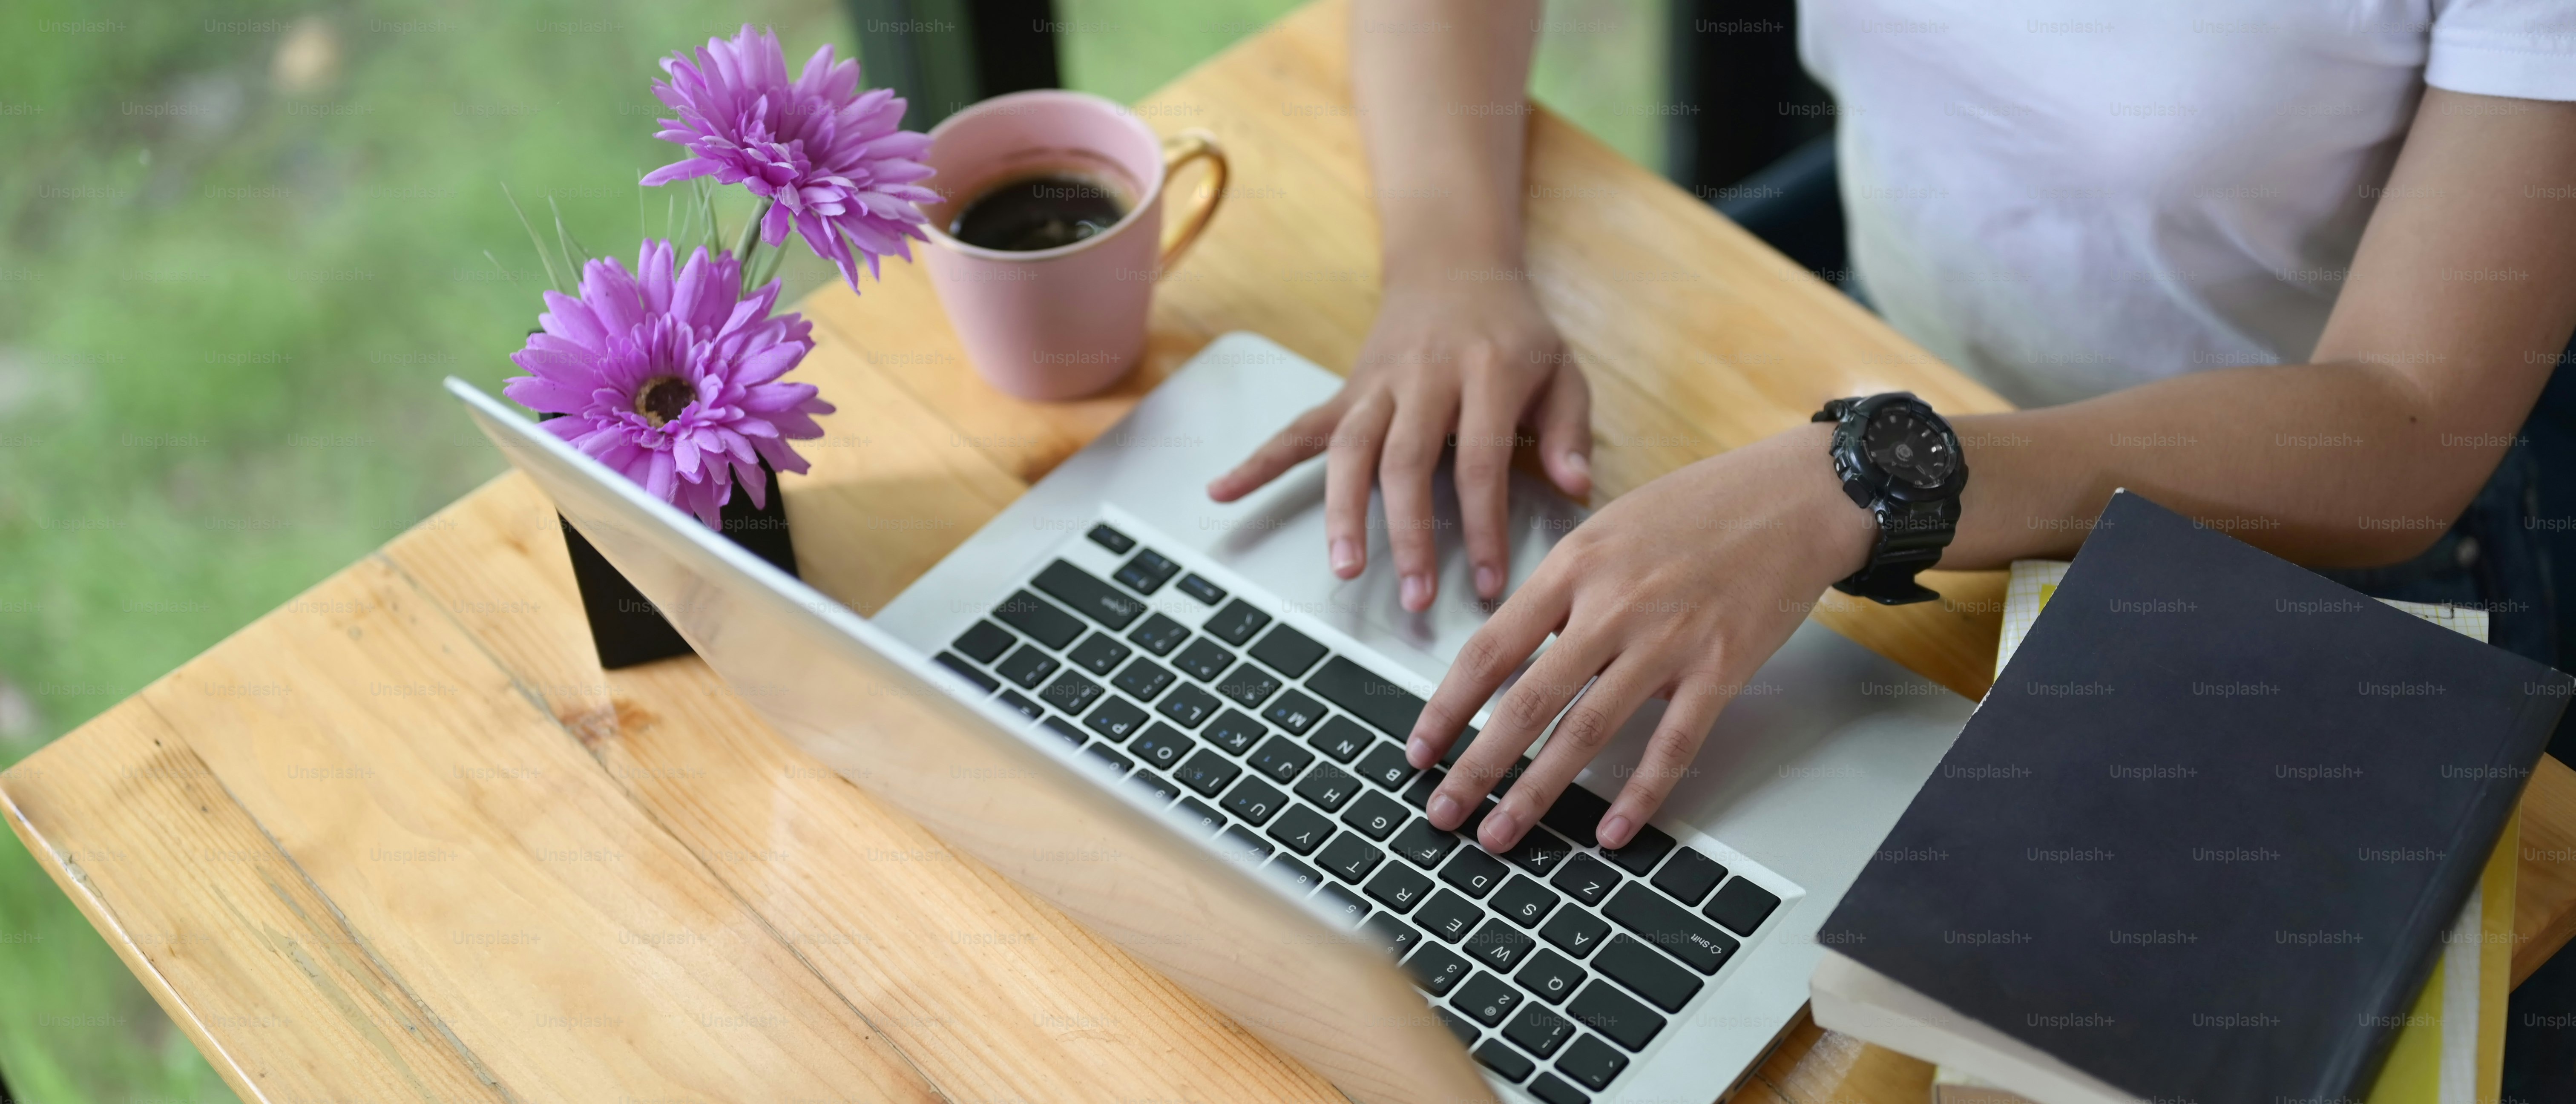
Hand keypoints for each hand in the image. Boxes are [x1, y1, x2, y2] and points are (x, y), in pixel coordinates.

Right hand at [1206, 276, 1591, 610]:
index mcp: (1486, 372)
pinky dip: (1259, 460)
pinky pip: (1299, 428)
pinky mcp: (1348, 392)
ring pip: (1351, 449)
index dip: (1484, 525)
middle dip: (1408, 533)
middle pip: (1407, 461)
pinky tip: (1223, 491)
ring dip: (1342, 510)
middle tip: (1413, 595)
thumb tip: (1576, 488)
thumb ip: (1569, 430)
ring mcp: (1378, 384)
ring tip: (1343, 567)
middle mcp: (1425, 376)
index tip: (1489, 584)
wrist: (1456, 267)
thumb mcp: (1563, 371)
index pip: (1481, 459)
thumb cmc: (1516, 333)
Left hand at [1404, 422, 1879, 851]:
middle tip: (1443, 813)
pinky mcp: (1720, 668)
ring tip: (1501, 834)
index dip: (1447, 705)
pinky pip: (1672, 744)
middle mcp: (1612, 605)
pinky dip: (1639, 794)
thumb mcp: (1610, 529)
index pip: (1491, 647)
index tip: (1419, 748)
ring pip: (1586, 730)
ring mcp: (1668, 640)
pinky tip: (1610, 833)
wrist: (1795, 495)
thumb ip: (1564, 591)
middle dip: (1476, 766)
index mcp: (1574, 564)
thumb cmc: (1701, 509)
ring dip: (1537, 791)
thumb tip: (1523, 656)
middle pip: (1527, 699)